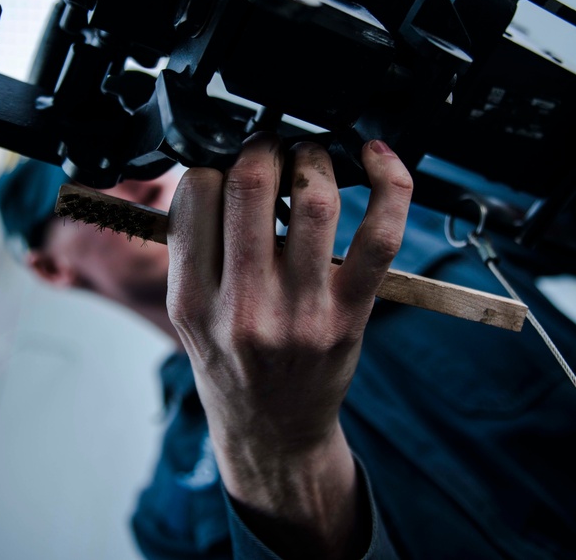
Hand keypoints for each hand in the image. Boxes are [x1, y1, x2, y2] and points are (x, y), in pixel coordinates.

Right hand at [165, 133, 412, 558]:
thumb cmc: (231, 365)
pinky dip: (389, 185)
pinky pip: (379, 235)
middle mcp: (244, 306)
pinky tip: (377, 158)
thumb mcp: (186, 314)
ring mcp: (301, 311)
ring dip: (313, 159)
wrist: (273, 429)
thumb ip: (193, 247)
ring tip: (309, 157)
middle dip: (264, 147)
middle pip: (251, 185)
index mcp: (192, 299)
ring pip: (314, 200)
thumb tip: (216, 168)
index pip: (196, 194)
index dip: (213, 162)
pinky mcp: (350, 313)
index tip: (227, 163)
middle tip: (271, 147)